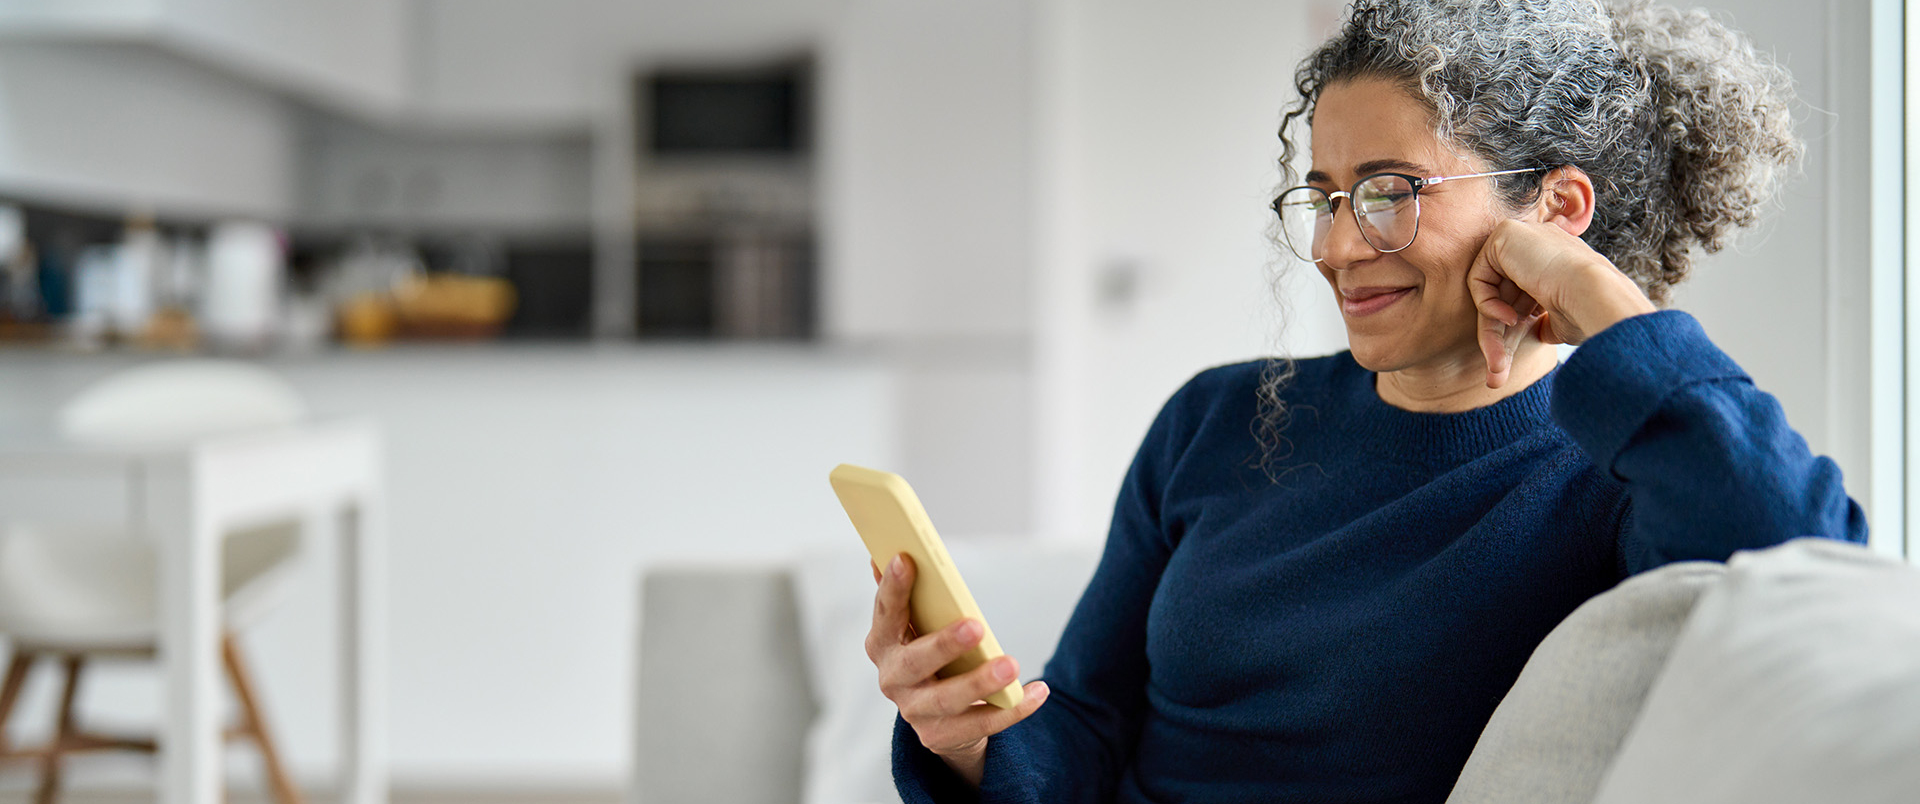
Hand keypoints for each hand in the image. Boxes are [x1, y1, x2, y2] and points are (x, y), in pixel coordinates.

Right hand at [866, 554, 1049, 788]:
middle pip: (915, 662)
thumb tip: (885, 553)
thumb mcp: (916, 626)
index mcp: (882, 644)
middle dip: (944, 644)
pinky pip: (982, 723)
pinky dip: (1013, 708)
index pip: (885, 613)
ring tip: (1012, 665)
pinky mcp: (941, 737)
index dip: (892, 587)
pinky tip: (1038, 691)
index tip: (906, 558)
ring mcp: (916, 711)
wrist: (939, 716)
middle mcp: (893, 679)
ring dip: (980, 682)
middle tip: (976, 625)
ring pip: (948, 699)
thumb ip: (905, 596)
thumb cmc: (929, 655)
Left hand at [1468, 219, 1656, 387]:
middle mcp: (1539, 246)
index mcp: (1556, 262)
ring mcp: (1523, 237)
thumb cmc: (1588, 313)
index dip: (1514, 332)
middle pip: (1502, 298)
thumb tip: (1540, 332)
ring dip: (1489, 333)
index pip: (1521, 299)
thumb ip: (1545, 321)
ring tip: (1498, 366)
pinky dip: (1487, 304)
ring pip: (1489, 293)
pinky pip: (1479, 277)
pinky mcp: (1506, 234)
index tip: (1507, 366)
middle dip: (1496, 339)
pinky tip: (1508, 318)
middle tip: (1495, 378)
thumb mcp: (1563, 321)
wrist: (1598, 295)